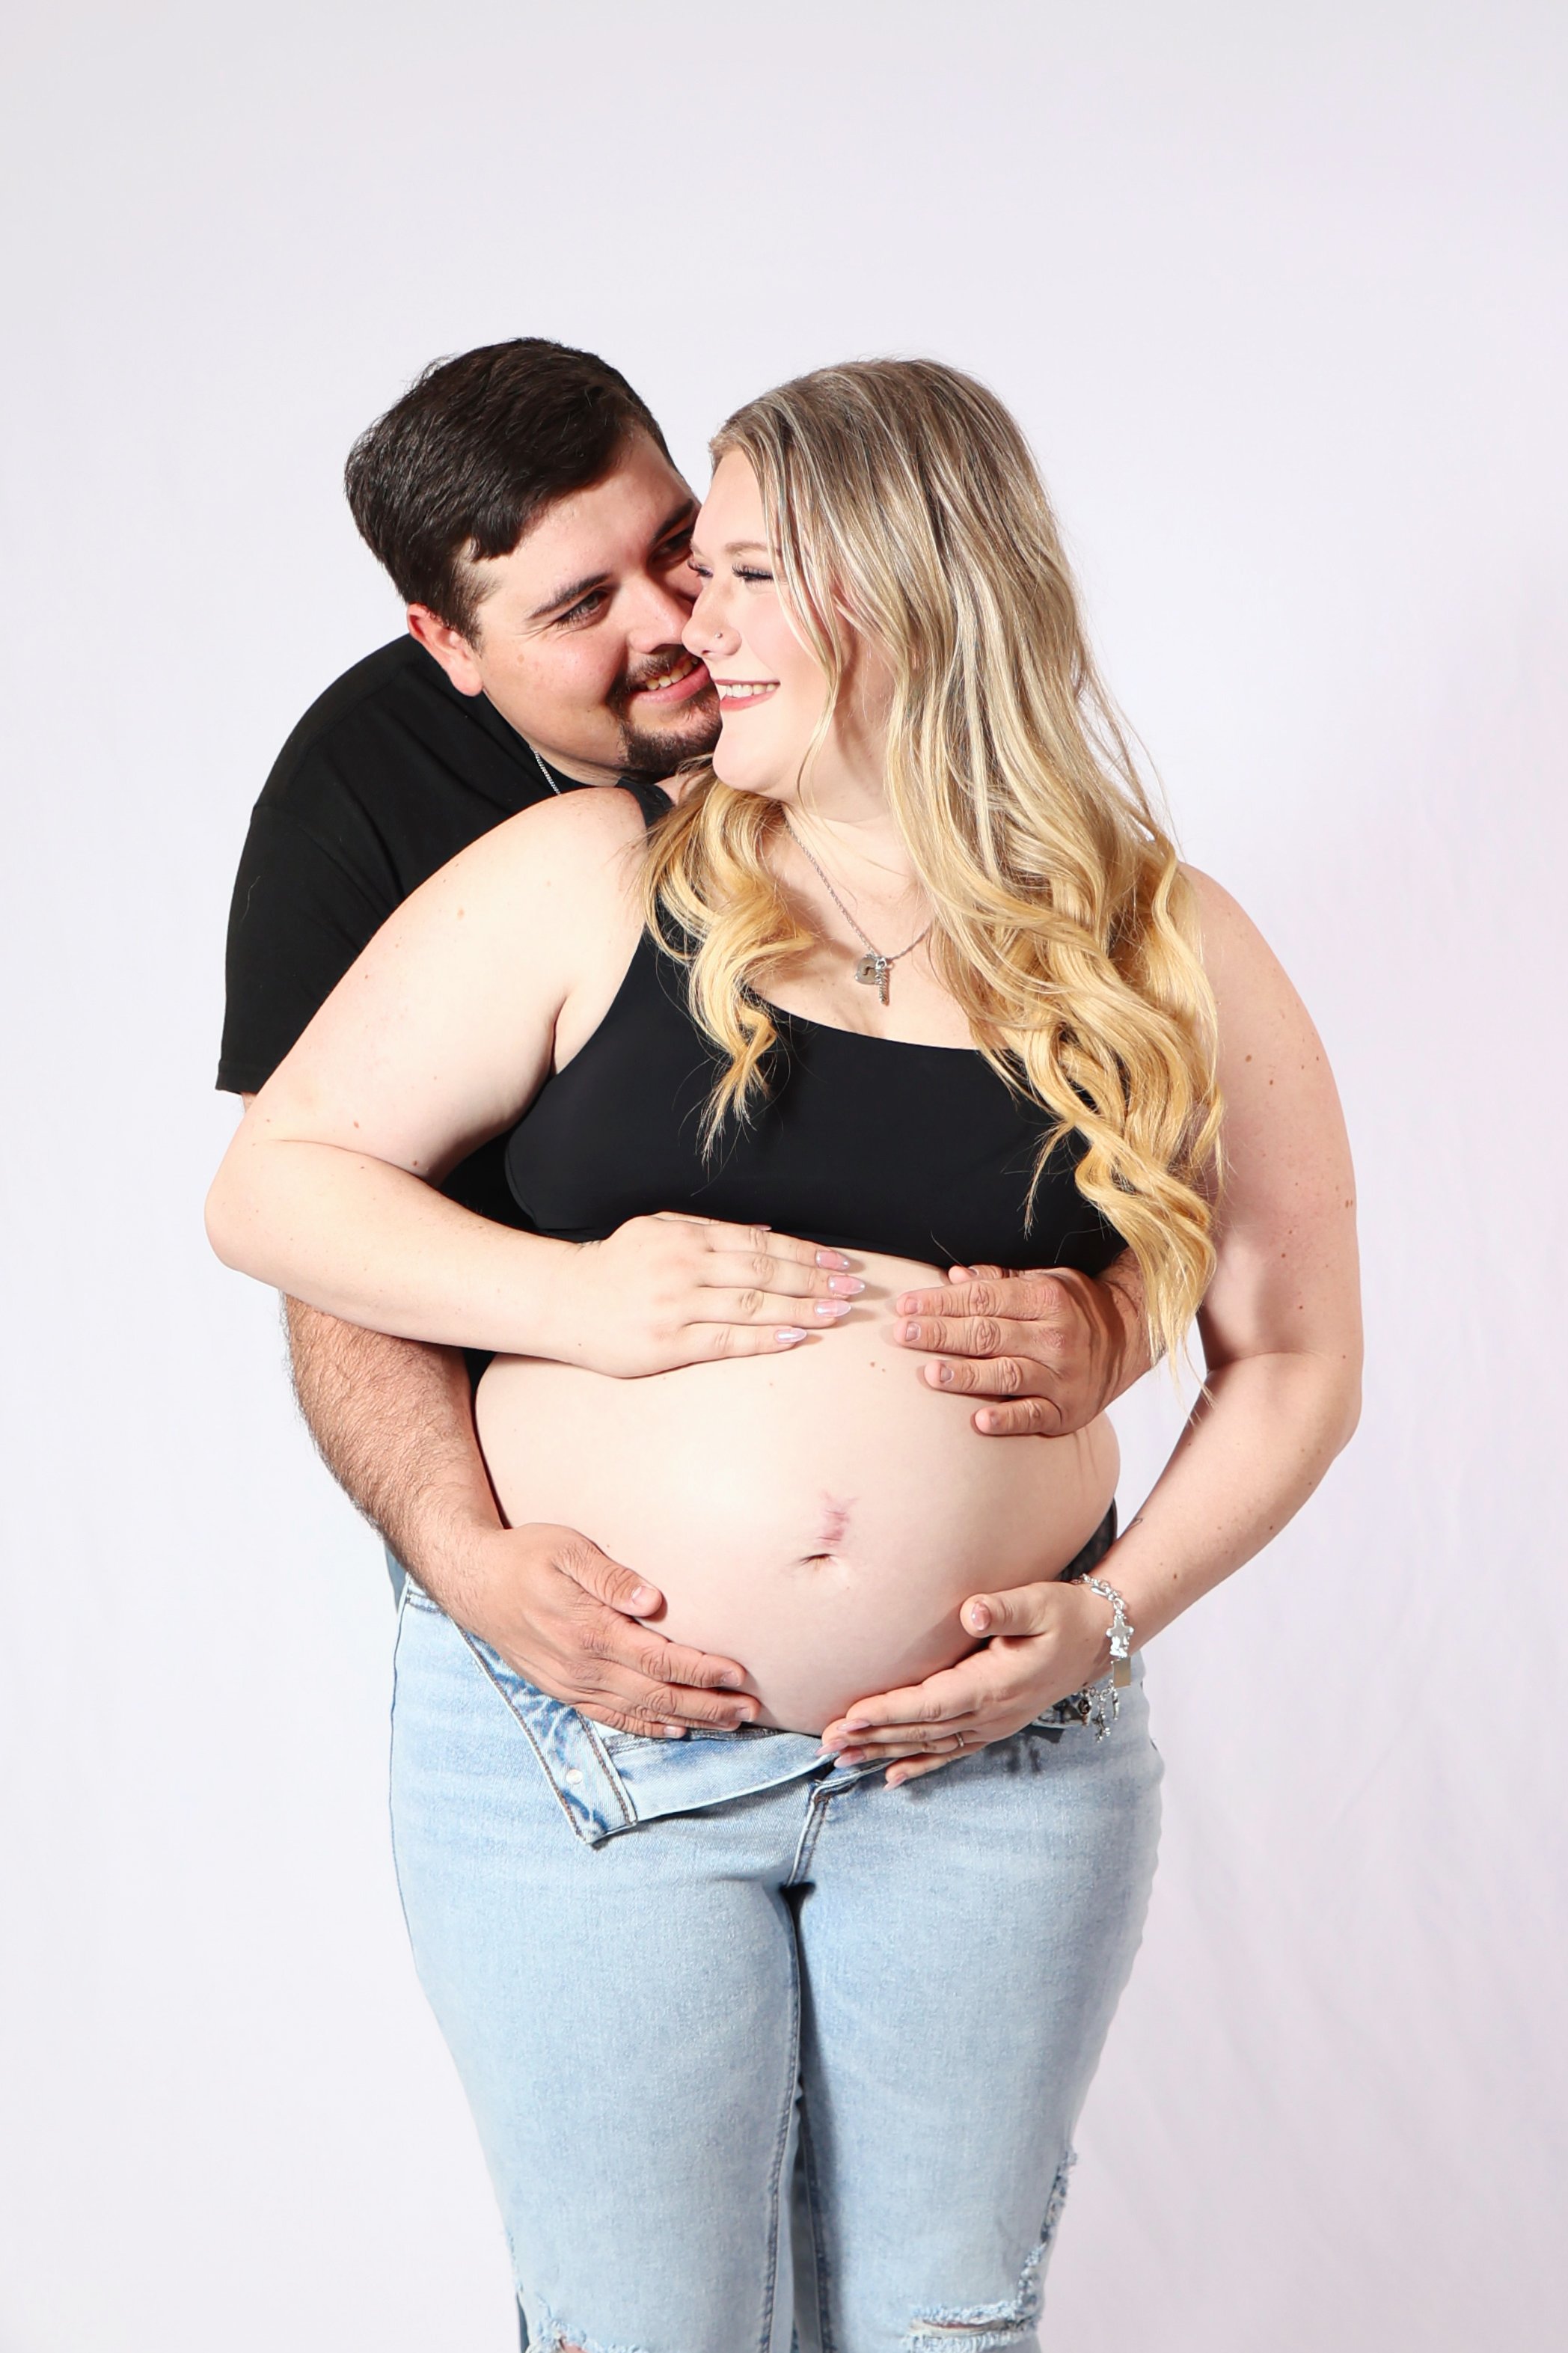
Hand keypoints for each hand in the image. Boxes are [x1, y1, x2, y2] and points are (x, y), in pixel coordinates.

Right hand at [434, 1519, 761, 1737]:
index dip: (702, 1670)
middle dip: (708, 1704)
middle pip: (658, 1693)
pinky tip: (674, 1730)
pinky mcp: (563, 1690)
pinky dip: (646, 1727)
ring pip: (640, 1710)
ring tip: (729, 1724)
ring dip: (688, 1720)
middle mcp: (584, 1666)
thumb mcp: (567, 1549)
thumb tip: (653, 1599)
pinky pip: (611, 1717)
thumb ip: (610, 1576)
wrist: (473, 1582)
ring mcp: (572, 1683)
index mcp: (591, 1630)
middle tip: (751, 1710)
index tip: (738, 1673)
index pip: (659, 1658)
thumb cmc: (526, 1556)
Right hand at [545, 1213, 863, 1376]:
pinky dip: (764, 1338)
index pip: (759, 1243)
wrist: (563, 1299)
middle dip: (813, 1280)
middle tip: (852, 1289)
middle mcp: (685, 1267)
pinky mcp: (668, 1343)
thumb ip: (709, 1231)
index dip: (804, 1252)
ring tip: (836, 1313)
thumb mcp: (658, 1230)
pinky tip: (795, 1336)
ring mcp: (677, 1306)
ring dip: (800, 1309)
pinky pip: (726, 1341)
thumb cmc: (616, 1265)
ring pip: (752, 1306)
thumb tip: (766, 1232)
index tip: (839, 1261)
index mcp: (687, 1237)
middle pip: (763, 1272)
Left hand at [819, 1575, 1113, 1785]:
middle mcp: (991, 1714)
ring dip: (884, 1752)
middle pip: (921, 1730)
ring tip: (842, 1759)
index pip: (930, 1704)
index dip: (889, 1712)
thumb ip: (1003, 1608)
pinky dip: (919, 1766)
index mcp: (994, 1684)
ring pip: (929, 1745)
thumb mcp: (1039, 1602)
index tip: (851, 1715)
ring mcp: (992, 1725)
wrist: (1098, 1639)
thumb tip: (971, 1611)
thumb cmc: (1064, 1614)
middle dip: (872, 1736)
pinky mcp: (993, 1726)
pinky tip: (890, 1777)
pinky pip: (950, 1752)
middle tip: (827, 1742)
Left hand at [890, 1257, 1145, 1435]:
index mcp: (1046, 1298)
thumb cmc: (1076, 1308)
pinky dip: (1006, 1419)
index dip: (941, 1301)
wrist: (1129, 1342)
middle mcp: (1055, 1336)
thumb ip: (999, 1282)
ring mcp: (1061, 1376)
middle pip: (988, 1334)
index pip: (983, 1298)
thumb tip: (955, 1276)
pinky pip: (1032, 1416)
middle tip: (903, 1335)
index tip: (906, 1305)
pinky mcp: (1065, 1411)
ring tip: (932, 1374)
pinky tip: (979, 1420)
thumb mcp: (1045, 1281)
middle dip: (941, 1334)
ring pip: (1006, 1375)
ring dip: (966, 1376)